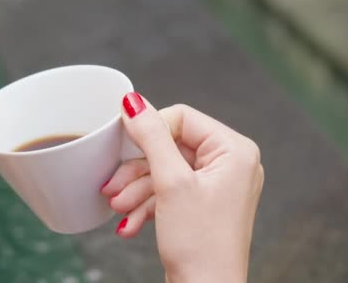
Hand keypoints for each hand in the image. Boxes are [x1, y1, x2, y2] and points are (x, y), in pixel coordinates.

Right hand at [101, 93, 262, 281]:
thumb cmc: (201, 246)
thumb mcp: (170, 183)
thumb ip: (152, 137)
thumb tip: (134, 102)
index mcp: (234, 151)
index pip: (183, 117)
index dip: (149, 130)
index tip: (121, 143)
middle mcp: (230, 164)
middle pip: (171, 146)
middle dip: (138, 170)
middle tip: (113, 185)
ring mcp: (217, 186)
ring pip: (166, 171)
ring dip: (137, 190)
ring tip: (118, 208)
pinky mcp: (203, 204)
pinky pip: (170, 191)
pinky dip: (147, 205)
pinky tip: (129, 223)